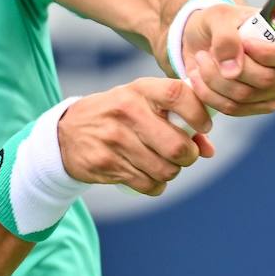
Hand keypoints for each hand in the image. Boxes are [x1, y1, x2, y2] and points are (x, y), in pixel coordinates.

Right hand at [58, 79, 214, 195]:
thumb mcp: (141, 104)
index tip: (204, 126)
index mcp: (139, 90)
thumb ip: (178, 120)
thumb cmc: (116, 116)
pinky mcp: (106, 163)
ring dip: (171, 172)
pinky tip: (149, 176)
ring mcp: (114, 139)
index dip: (198, 113)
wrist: (65, 134)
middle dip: (189, 156)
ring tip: (164, 165)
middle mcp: (126, 111)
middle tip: (184, 155)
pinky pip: (147, 184)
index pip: (177, 93)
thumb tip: (209, 150)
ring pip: (165, 170)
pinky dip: (155, 185)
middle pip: (176, 145)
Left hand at [182, 6, 274, 116]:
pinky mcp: (260, 105)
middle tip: (205, 52)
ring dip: (213, 80)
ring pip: (245, 96)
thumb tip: (233, 71)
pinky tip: (199, 78)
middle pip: (266, 79)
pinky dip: (210, 95)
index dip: (269, 54)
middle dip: (228, 67)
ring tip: (200, 61)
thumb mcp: (218, 16)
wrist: (204, 39)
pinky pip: (234, 108)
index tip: (244, 43)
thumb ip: (226, 37)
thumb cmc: (219, 22)